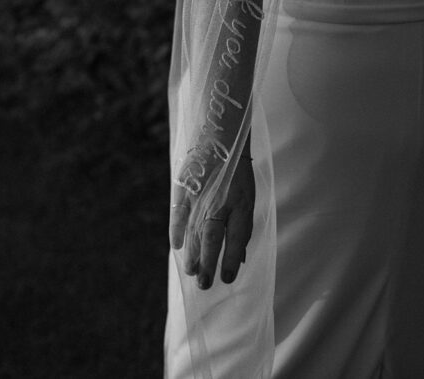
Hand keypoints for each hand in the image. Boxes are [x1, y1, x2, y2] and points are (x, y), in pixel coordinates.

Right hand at [170, 145, 255, 289]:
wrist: (221, 139)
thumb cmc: (237, 176)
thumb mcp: (247, 200)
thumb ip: (242, 229)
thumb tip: (239, 259)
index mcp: (241, 203)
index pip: (237, 236)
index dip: (232, 259)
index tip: (227, 279)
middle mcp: (221, 200)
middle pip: (213, 236)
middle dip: (208, 262)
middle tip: (203, 283)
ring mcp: (201, 194)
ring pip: (194, 228)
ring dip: (192, 252)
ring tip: (190, 271)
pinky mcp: (185, 187)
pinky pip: (179, 212)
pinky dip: (177, 229)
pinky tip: (176, 245)